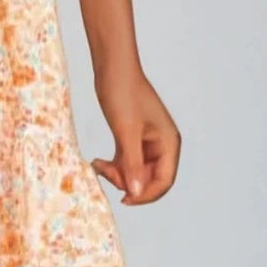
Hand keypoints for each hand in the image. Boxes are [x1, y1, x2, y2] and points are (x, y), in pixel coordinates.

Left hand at [89, 64, 180, 205]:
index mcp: (168, 143)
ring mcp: (147, 141)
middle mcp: (162, 144)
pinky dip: (113, 165)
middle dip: (128, 182)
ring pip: (136, 172)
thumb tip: (135, 193)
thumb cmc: (122, 93)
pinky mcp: (132, 137)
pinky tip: (97, 162)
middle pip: (149, 179)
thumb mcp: (125, 132)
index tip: (123, 199)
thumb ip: (131, 164)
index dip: (145, 195)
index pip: (164, 181)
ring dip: (118, 174)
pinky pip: (126, 161)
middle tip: (105, 172)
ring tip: (98, 166)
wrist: (112, 67)